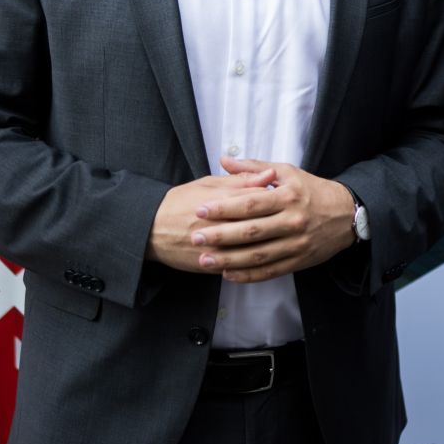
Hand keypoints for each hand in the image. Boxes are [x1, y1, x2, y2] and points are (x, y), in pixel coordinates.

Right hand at [148, 170, 277, 270]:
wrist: (149, 229)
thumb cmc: (180, 201)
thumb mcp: (208, 184)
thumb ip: (240, 180)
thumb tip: (270, 175)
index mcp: (221, 201)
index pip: (258, 200)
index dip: (277, 201)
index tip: (290, 200)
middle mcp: (219, 226)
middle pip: (258, 226)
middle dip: (278, 225)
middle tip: (293, 223)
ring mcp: (215, 248)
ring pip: (250, 251)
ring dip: (270, 247)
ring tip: (282, 241)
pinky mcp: (210, 266)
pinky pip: (237, 268)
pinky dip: (253, 265)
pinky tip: (266, 260)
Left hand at [186, 157, 357, 282]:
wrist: (347, 214)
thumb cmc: (312, 190)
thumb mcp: (288, 172)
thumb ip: (254, 167)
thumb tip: (224, 160)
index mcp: (288, 196)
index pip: (251, 203)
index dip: (224, 207)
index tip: (201, 209)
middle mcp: (292, 221)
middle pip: (251, 231)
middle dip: (220, 235)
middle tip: (196, 236)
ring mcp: (296, 244)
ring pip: (258, 255)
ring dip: (229, 259)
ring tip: (205, 259)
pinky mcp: (299, 261)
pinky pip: (270, 271)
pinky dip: (248, 275)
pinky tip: (228, 273)